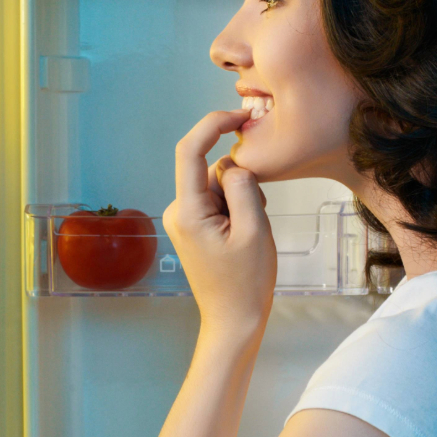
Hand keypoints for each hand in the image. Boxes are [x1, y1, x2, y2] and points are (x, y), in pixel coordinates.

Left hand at [163, 110, 276, 340]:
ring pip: (217, 185)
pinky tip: (244, 234)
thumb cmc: (245, 283)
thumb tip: (234, 163)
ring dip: (240, 198)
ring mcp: (183, 219)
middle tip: (259, 216)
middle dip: (240, 181)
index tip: (240, 116)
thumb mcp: (254, 230)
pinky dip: (236, 208)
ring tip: (251, 233)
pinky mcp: (192, 226)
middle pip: (211, 170)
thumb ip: (244, 186)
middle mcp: (177, 211)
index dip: (213, 124)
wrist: (234, 321)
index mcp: (187, 211)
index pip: (189, 150)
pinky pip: (216, 200)